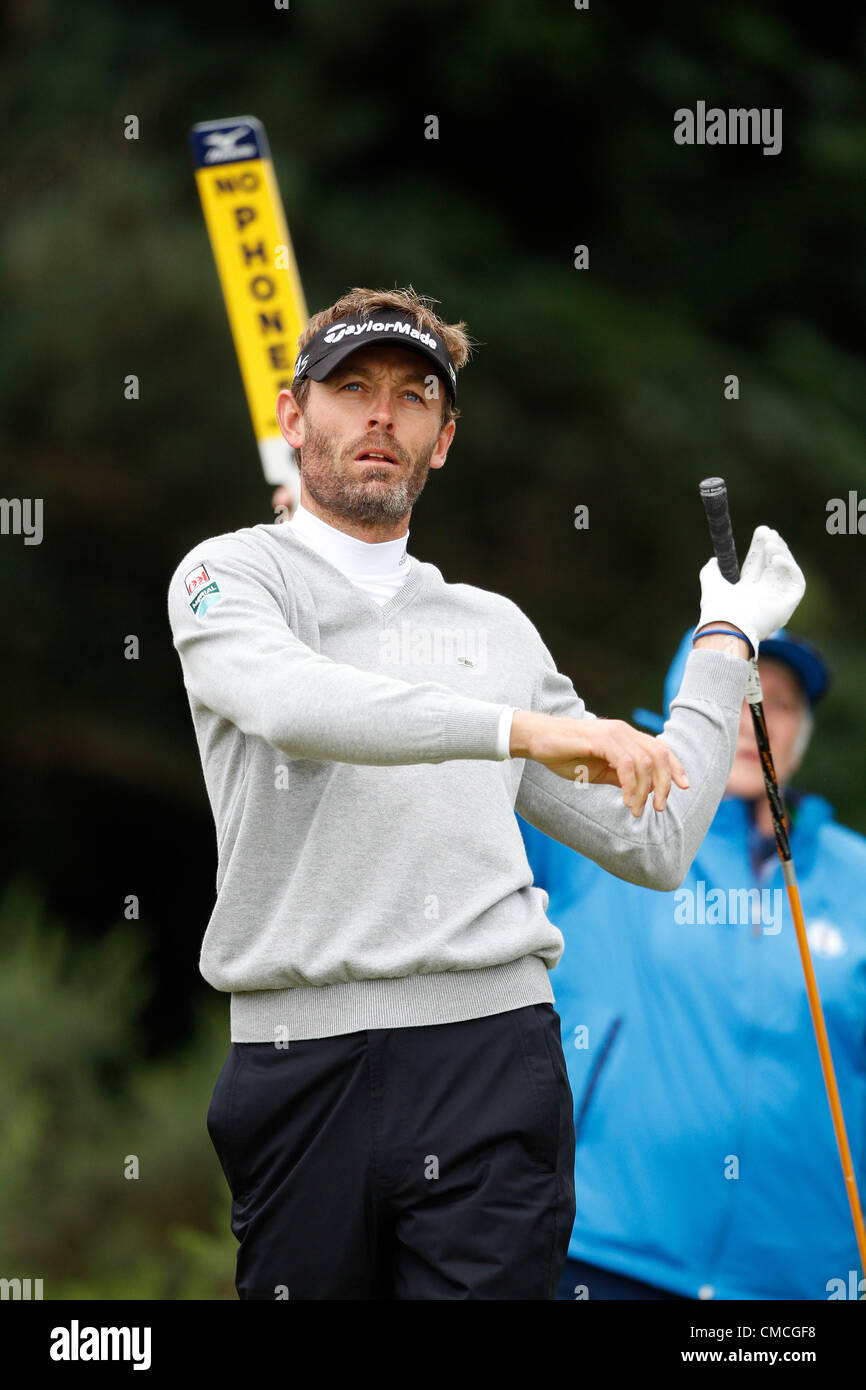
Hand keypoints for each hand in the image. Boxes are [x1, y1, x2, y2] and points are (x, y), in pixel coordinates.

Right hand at [511, 711, 689, 816]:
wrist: (536, 739)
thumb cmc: (564, 753)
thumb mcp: (599, 769)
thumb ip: (620, 776)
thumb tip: (641, 791)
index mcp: (627, 736)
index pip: (661, 749)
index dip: (676, 768)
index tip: (684, 787)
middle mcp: (624, 731)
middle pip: (659, 755)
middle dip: (664, 784)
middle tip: (657, 808)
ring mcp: (614, 733)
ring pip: (645, 762)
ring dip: (645, 790)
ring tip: (636, 810)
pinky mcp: (601, 739)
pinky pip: (626, 765)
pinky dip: (631, 786)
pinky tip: (626, 801)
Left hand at [698, 525, 804, 655]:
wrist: (728, 627)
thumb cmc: (718, 610)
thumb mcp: (711, 584)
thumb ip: (710, 572)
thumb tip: (713, 561)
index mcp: (746, 594)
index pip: (757, 566)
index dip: (760, 548)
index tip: (761, 530)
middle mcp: (763, 597)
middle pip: (773, 566)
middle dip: (772, 546)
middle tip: (768, 531)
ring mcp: (777, 601)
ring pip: (786, 571)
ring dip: (781, 553)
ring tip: (771, 542)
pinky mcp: (789, 605)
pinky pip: (796, 582)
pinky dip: (790, 567)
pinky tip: (777, 558)